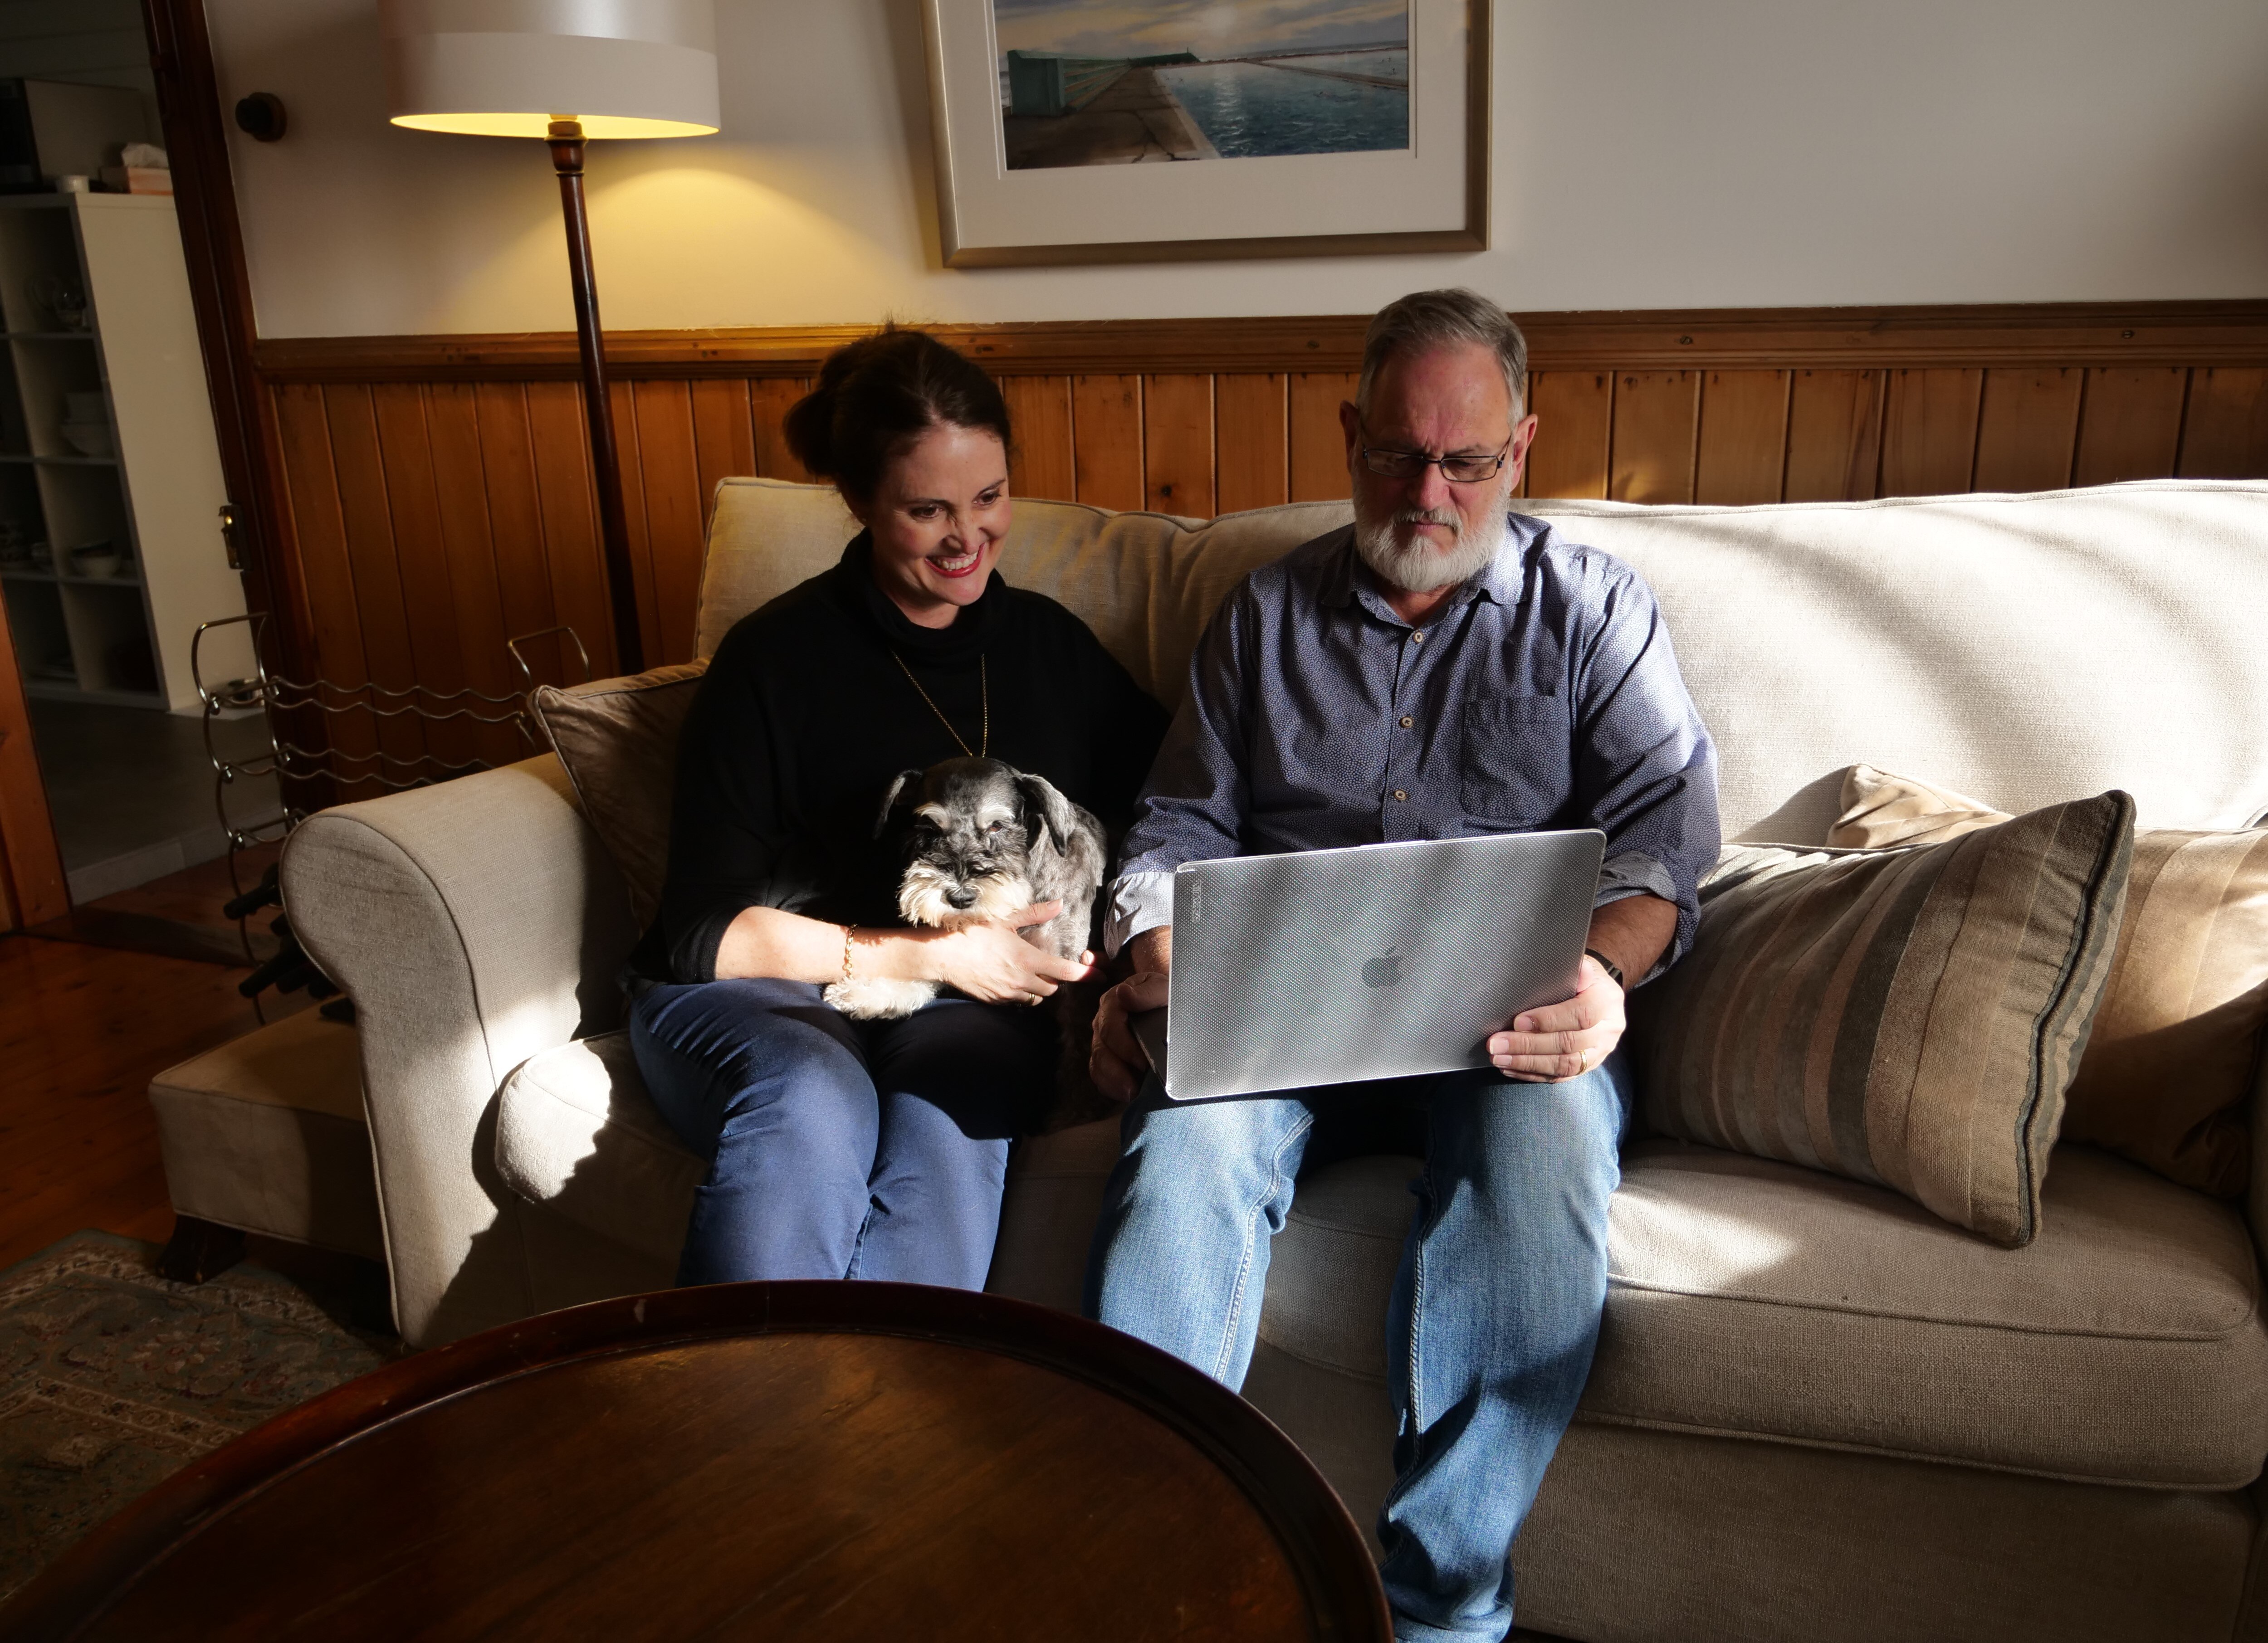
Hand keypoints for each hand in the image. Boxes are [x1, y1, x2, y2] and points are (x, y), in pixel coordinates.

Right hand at [931, 901, 1092, 1005]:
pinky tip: (1010, 979)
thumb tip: (1059, 904)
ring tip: (1028, 973)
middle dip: (1055, 980)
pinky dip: (1020, 993)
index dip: (1086, 974)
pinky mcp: (996, 1001)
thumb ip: (1035, 914)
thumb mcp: (1005, 920)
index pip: (1066, 971)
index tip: (1099, 975)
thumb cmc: (974, 933)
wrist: (943, 955)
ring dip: (1038, 989)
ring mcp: (1008, 993)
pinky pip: (1017, 1002)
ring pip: (1036, 998)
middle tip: (1048, 967)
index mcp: (1027, 958)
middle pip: (1053, 988)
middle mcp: (1021, 980)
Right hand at [1090, 964, 1168, 1104]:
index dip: (1125, 1048)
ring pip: (1098, 1065)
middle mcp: (1102, 1022)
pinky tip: (1127, 1095)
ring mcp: (1102, 1041)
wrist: (1165, 1001)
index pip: (1110, 1028)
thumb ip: (1146, 992)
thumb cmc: (1164, 995)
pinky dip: (1111, 1087)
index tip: (1143, 1063)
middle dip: (1118, 1072)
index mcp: (1113, 1003)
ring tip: (1132, 1095)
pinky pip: (1100, 1076)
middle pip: (1101, 1050)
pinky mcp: (1106, 1057)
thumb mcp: (1161, 988)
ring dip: (1114, 1083)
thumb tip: (1124, 994)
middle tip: (1137, 1088)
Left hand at [1487, 953, 1625, 1082]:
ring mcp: (1600, 1052)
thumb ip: (1577, 970)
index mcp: (1607, 1001)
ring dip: (1527, 1063)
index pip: (1581, 1015)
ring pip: (1564, 1065)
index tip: (1518, 1022)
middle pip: (1569, 1044)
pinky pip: (1561, 1076)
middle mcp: (1608, 1030)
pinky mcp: (1588, 1066)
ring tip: (1499, 1058)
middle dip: (1528, 1046)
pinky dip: (1533, 1074)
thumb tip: (1579, 970)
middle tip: (1497, 1044)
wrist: (1600, 995)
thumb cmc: (1581, 977)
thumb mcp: (1581, 965)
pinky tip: (1510, 1068)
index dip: (1549, 1020)